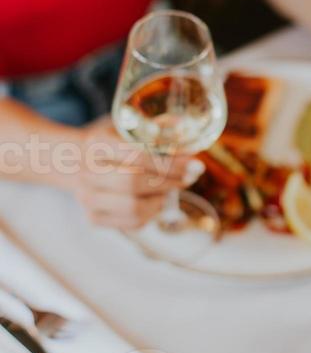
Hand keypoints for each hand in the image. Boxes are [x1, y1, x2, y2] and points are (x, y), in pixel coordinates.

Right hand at [66, 120, 203, 229]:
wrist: (73, 162)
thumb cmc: (110, 144)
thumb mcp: (127, 128)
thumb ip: (156, 129)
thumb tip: (186, 132)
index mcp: (95, 144)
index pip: (137, 156)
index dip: (170, 163)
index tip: (195, 165)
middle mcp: (87, 172)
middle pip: (134, 183)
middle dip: (169, 182)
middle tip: (188, 179)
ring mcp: (87, 198)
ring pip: (134, 209)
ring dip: (161, 201)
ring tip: (170, 191)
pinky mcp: (93, 218)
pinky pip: (131, 224)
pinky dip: (151, 216)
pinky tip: (155, 202)